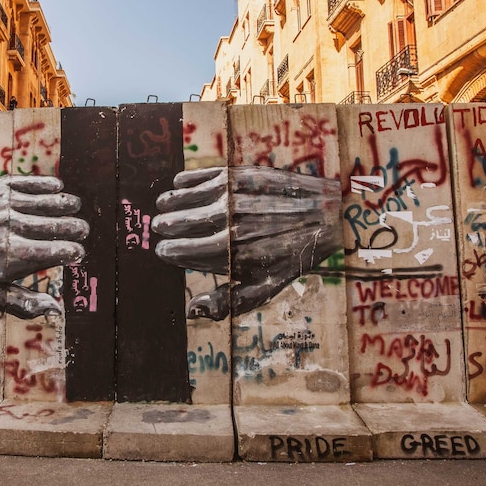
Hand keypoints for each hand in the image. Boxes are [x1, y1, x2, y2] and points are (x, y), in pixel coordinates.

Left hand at [0, 176, 88, 318]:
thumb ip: (24, 303)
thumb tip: (55, 310)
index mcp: (17, 256)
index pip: (61, 251)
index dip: (75, 252)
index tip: (78, 253)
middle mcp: (15, 227)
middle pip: (60, 224)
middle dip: (77, 228)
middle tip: (82, 230)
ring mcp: (6, 204)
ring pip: (50, 201)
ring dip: (67, 204)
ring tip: (75, 207)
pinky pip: (30, 182)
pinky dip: (47, 184)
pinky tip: (57, 187)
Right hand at [152, 166, 341, 320]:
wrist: (328, 217)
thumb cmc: (291, 257)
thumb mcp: (264, 288)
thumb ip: (226, 302)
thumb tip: (191, 311)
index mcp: (232, 254)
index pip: (185, 252)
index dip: (169, 251)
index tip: (162, 250)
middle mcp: (230, 224)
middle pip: (183, 223)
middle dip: (167, 226)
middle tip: (157, 226)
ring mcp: (236, 197)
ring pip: (190, 197)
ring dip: (171, 201)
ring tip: (162, 206)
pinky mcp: (243, 175)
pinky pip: (206, 175)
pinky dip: (188, 179)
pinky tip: (178, 183)